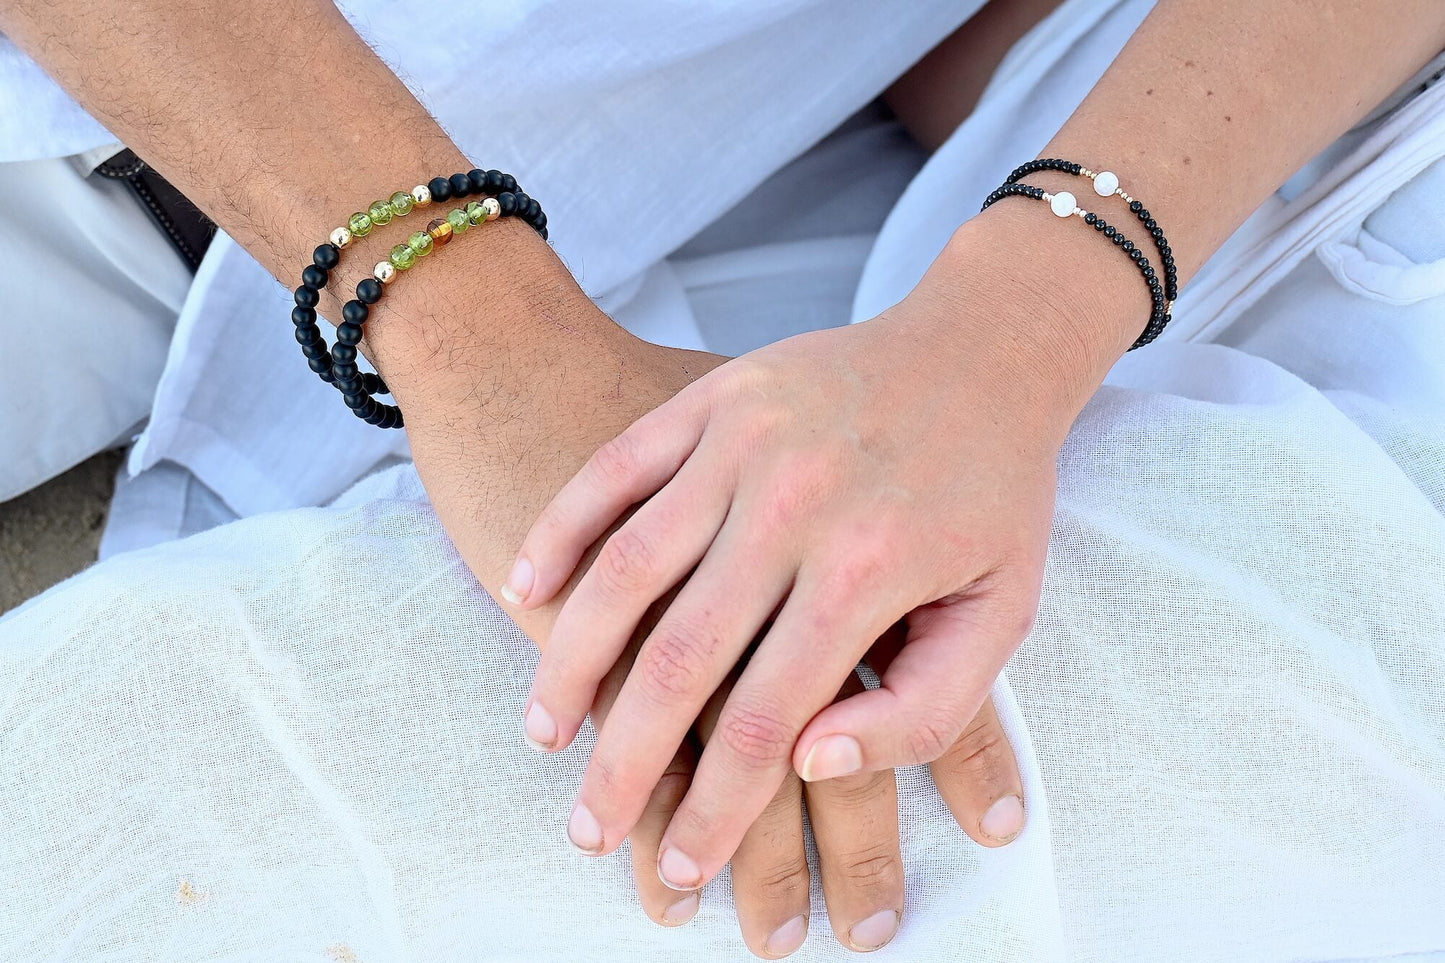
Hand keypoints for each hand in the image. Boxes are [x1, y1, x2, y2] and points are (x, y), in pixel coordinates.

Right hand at [387, 274, 1025, 953]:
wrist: (983, 349)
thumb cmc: (993, 494)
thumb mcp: (1003, 615)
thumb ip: (927, 712)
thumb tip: (816, 765)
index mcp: (865, 572)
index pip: (762, 723)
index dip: (713, 813)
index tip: (679, 869)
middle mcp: (791, 507)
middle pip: (677, 661)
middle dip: (623, 765)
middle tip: (587, 830)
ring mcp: (741, 444)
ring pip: (624, 571)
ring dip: (570, 661)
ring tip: (544, 734)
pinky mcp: (707, 398)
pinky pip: (612, 471)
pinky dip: (559, 531)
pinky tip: (522, 589)